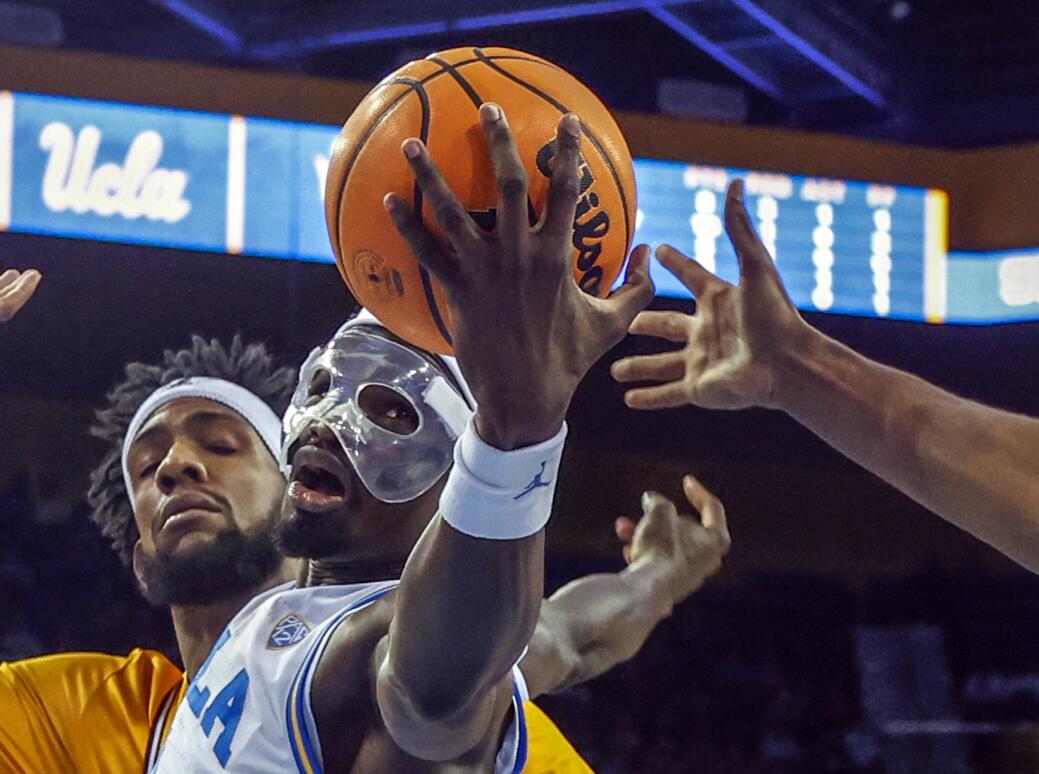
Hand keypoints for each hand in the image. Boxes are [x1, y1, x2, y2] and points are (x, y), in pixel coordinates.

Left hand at [385, 104, 653, 447]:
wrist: (525, 399)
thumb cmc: (568, 361)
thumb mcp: (611, 324)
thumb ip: (635, 286)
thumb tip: (650, 251)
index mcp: (557, 257)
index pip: (566, 192)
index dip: (568, 153)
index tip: (567, 122)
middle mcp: (519, 256)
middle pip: (507, 185)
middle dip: (499, 142)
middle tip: (487, 109)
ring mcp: (484, 273)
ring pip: (454, 213)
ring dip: (430, 176)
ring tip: (412, 144)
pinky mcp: (458, 293)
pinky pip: (427, 253)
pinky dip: (407, 226)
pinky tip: (388, 201)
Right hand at [610, 178, 814, 411]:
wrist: (788, 364)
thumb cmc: (775, 315)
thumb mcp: (754, 266)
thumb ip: (738, 228)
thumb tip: (735, 182)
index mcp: (719, 300)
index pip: (691, 277)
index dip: (675, 264)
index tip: (657, 252)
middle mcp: (706, 331)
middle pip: (667, 326)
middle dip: (646, 324)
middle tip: (625, 321)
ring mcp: (700, 361)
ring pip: (660, 364)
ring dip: (638, 367)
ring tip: (614, 370)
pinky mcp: (698, 388)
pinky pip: (667, 394)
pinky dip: (648, 398)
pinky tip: (628, 401)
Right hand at [616, 475, 728, 606]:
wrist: (645, 592)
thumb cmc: (660, 549)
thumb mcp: (659, 512)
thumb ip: (657, 502)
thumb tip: (651, 500)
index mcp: (715, 541)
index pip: (712, 508)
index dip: (698, 491)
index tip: (686, 480)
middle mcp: (706, 560)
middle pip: (684, 528)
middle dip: (659, 516)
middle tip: (644, 508)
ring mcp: (688, 576)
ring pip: (665, 545)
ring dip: (645, 533)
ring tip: (622, 529)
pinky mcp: (669, 587)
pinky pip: (656, 563)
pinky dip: (643, 552)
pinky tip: (628, 552)